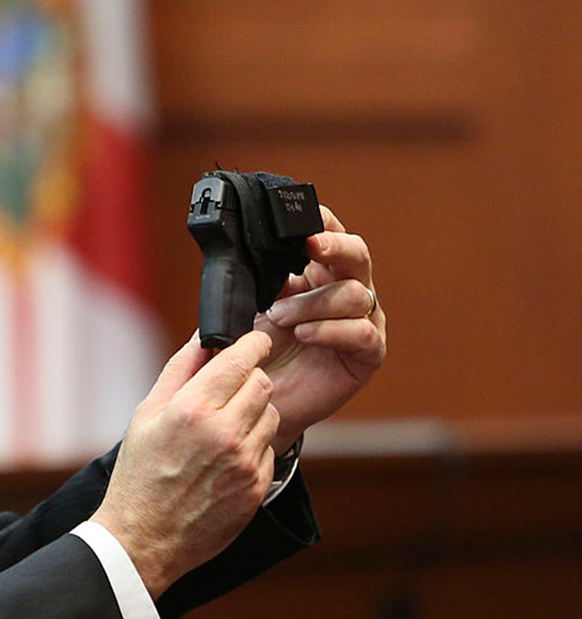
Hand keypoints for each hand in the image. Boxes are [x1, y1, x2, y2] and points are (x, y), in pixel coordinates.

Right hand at [92, 331, 279, 598]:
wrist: (144, 537)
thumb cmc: (139, 474)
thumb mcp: (147, 414)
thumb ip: (179, 370)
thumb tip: (202, 338)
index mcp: (192, 409)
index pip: (242, 359)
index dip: (254, 343)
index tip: (256, 340)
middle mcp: (224, 433)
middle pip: (263, 383)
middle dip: (250, 378)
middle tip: (230, 387)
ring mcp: (244, 462)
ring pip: (271, 415)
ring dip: (254, 412)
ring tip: (224, 426)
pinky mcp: (257, 487)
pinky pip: (269, 449)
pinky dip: (254, 445)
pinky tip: (226, 457)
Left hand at [257, 206, 387, 449]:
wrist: (260, 399)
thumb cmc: (257, 350)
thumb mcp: (250, 306)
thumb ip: (258, 278)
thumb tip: (250, 249)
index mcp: (318, 271)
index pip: (330, 233)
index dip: (322, 221)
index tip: (303, 219)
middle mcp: (346, 289)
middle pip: (356, 254)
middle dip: (333, 246)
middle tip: (310, 246)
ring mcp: (362, 321)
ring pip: (353, 294)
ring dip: (312, 302)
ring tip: (280, 318)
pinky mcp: (367, 354)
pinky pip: (361, 332)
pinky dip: (330, 330)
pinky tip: (304, 335)